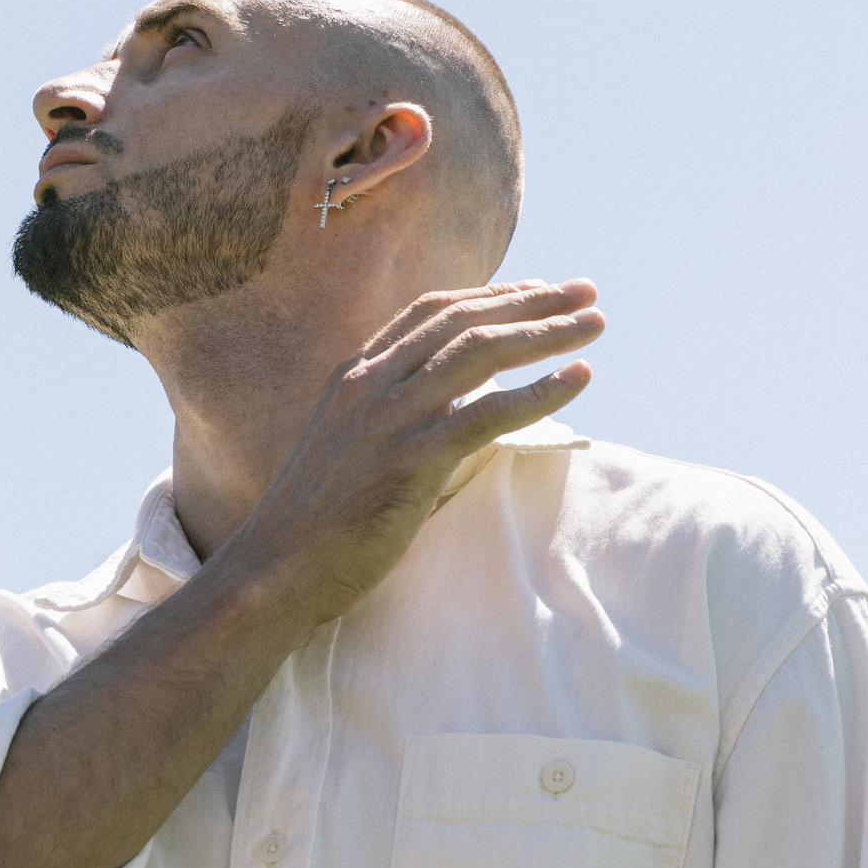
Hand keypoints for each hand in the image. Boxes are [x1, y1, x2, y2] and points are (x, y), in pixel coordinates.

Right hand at [0, 278, 601, 867]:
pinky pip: (488, 411)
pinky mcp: (408, 459)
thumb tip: (446, 421)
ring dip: (546, 332)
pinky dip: (541, 390)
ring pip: (480, 351)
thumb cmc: (311, 531)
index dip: (489, 296)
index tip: (537, 292)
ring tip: (596, 326)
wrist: (271, 575)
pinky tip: (579, 379)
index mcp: (352, 378)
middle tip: (587, 294)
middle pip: (463, 319)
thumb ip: (387, 428)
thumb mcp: (345, 457)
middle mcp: (369, 384)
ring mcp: (387, 418)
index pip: (430, 314)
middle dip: (532, 300)